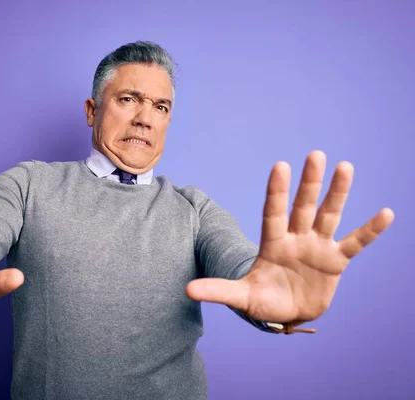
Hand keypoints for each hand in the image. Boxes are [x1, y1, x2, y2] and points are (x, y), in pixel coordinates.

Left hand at [186, 150, 393, 324]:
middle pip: (303, 207)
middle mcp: (296, 238)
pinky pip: (355, 243)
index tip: (280, 166)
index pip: (273, 213)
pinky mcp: (336, 261)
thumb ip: (219, 290)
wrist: (286, 312)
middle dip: (309, 183)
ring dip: (338, 194)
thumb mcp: (242, 296)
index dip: (276, 192)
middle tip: (315, 154)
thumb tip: (187, 290)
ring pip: (329, 215)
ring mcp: (317, 247)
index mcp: (272, 243)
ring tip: (346, 167)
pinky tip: (386, 214)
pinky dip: (369, 231)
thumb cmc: (263, 301)